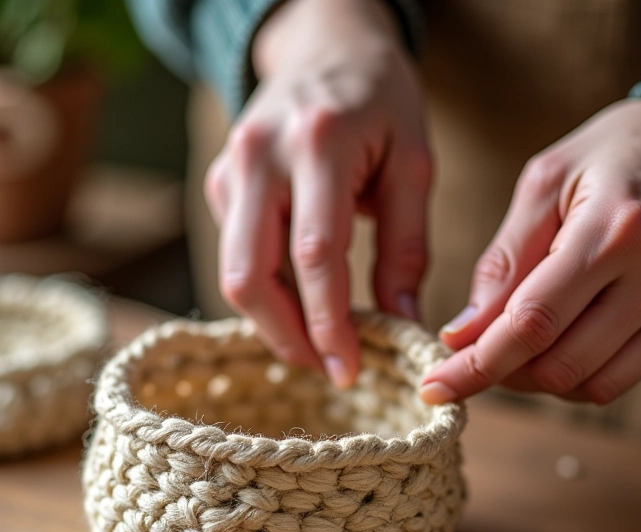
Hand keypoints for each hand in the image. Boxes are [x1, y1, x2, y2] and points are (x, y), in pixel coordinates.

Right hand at [205, 0, 430, 387]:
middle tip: (330, 369)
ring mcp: (231, 170)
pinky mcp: (221, 184)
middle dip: (289, 338)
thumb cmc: (380, 102)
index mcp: (318, 143)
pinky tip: (300, 309)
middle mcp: (259, 155)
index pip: (315, 256)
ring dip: (274, 324)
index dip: (329, 324)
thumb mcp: (413, 165)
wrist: (325, 47)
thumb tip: (403, 323)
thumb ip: (407, 247)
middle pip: (252, 275)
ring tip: (319, 347)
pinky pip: (236, 257)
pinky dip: (266, 295)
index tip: (349, 370)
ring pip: (235, 274)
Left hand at [421, 93, 640, 405]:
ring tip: (521, 343)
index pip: (531, 323)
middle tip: (476, 352)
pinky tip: (566, 340)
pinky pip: (622, 380)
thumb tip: (461, 334)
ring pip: (590, 386)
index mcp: (615, 230)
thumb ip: (502, 263)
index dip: (476, 365)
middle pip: (558, 365)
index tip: (435, 386)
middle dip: (502, 372)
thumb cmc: (615, 155)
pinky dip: (579, 374)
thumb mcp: (545, 182)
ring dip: (539, 378)